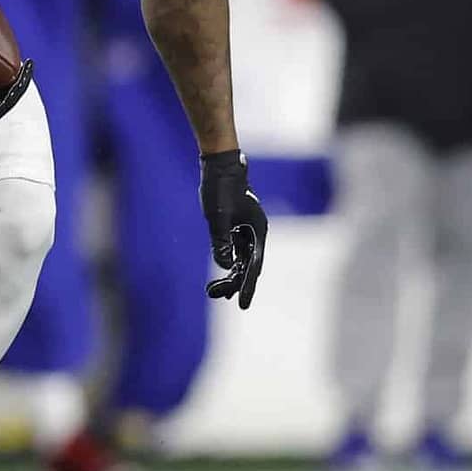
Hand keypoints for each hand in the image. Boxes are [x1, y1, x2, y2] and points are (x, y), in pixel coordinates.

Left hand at [200, 150, 266, 309]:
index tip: (242, 305)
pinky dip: (227, 262)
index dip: (247, 287)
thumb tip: (226, 267)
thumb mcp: (218, 217)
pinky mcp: (237, 226)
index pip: (254, 267)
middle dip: (235, 283)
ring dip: (230, 275)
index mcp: (257, 231)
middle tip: (216, 295)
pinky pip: (234, 250)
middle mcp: (255, 233)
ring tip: (213, 291)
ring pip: (241, 260)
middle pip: (248, 266)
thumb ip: (222, 241)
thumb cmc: (221, 188)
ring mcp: (247, 230)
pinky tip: (220, 272)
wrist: (221, 165)